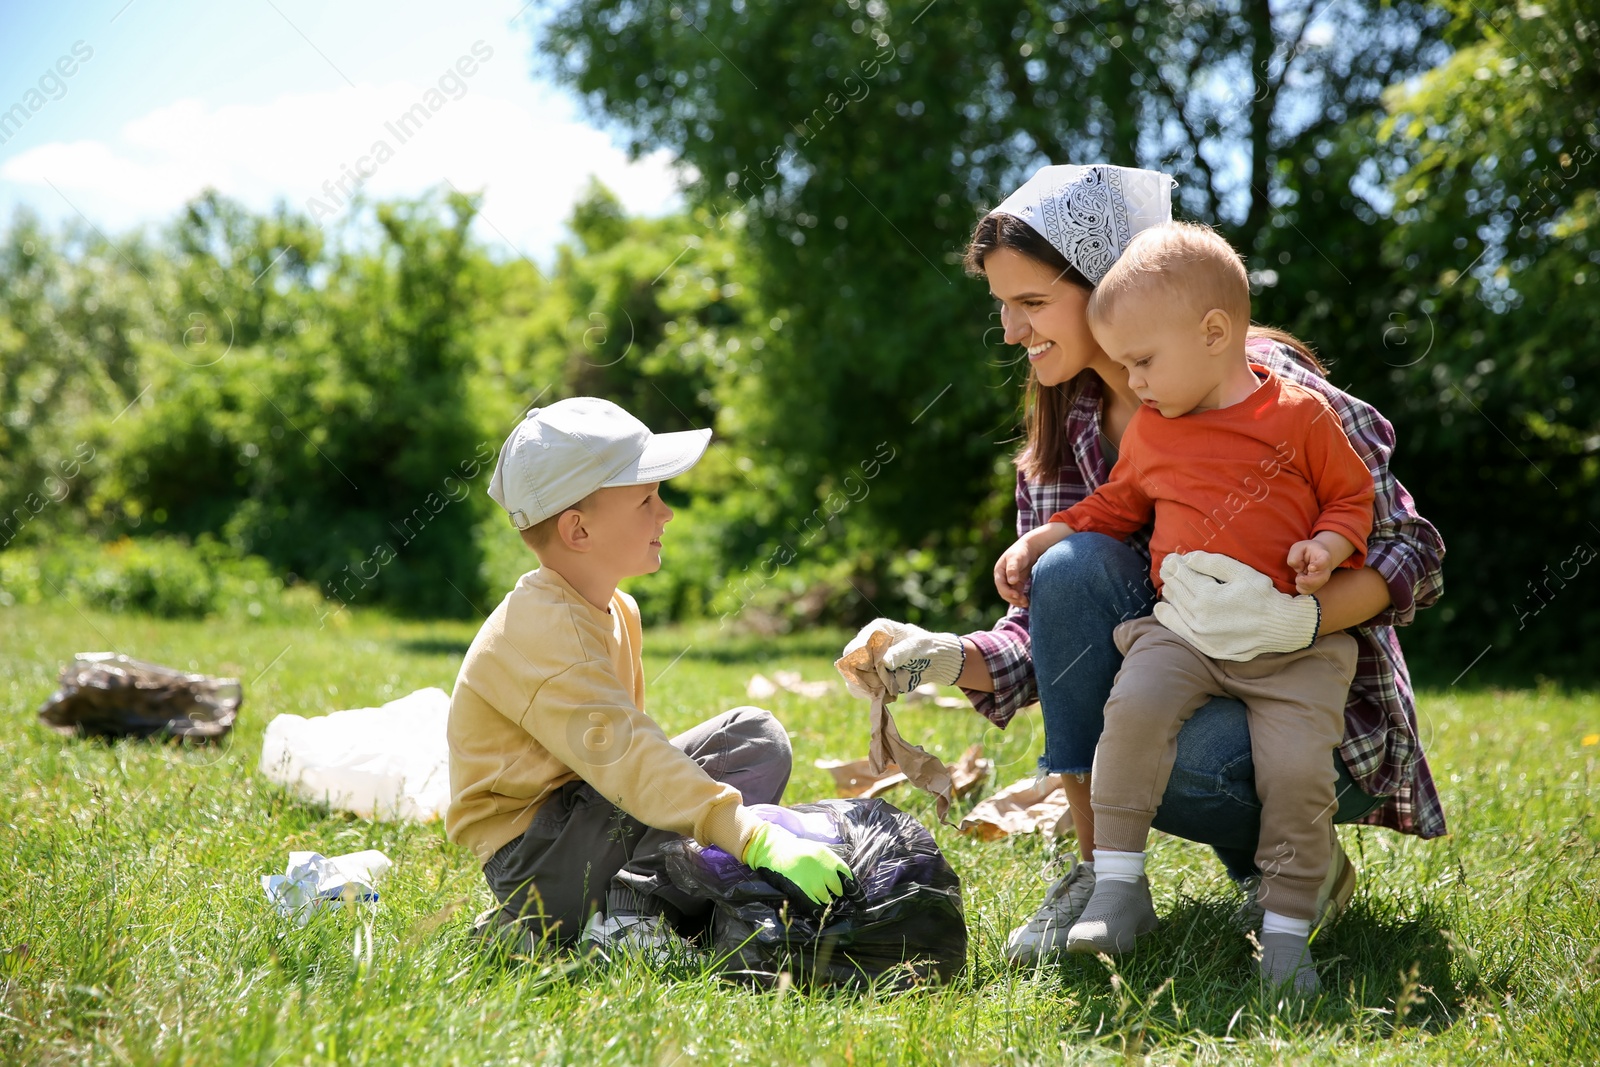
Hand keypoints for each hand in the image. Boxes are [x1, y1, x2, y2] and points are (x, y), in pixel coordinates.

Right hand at [741, 822, 852, 904]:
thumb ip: (830, 864)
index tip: (861, 903)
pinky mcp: (800, 889)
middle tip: (835, 899)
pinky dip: (818, 911)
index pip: (848, 877)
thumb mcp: (816, 850)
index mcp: (828, 857)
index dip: (856, 892)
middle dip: (837, 896)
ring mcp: (811, 880)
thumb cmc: (795, 850)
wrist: (772, 849)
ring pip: (826, 899)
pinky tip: (820, 914)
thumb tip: (842, 881)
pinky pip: (814, 906)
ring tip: (824, 904)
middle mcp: (823, 868)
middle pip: (838, 890)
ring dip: (826, 902)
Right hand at [839, 618, 964, 697]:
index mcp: (876, 630)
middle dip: (861, 677)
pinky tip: (883, 693)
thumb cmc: (925, 647)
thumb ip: (900, 653)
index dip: (861, 661)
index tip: (875, 671)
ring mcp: (866, 662)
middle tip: (879, 684)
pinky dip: (869, 693)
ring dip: (865, 687)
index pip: (857, 645)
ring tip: (884, 689)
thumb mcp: (916, 647)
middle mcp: (867, 645)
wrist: (933, 660)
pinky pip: (860, 689)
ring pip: (851, 678)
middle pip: (849, 663)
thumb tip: (884, 662)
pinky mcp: (870, 677)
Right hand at [994, 537, 1039, 607]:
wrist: (1031, 548)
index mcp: (999, 571)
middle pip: (1004, 592)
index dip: (1007, 592)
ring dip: (1017, 600)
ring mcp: (1010, 581)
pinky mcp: (1018, 583)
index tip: (1017, 595)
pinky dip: (1021, 598)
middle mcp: (1003, 577)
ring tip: (1026, 603)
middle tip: (1023, 601)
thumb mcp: (1016, 558)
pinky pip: (1018, 594)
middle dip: (1013, 598)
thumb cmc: (1022, 551)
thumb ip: (1012, 569)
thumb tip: (1011, 581)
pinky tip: (1028, 601)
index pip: (1000, 585)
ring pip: (1011, 595)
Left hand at [1152, 550, 1320, 661]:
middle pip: (1176, 591)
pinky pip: (1179, 630)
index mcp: (1207, 596)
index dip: (1175, 564)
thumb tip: (1188, 557)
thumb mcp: (1240, 572)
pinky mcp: (1206, 646)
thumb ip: (1212, 562)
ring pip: (1175, 608)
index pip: (1182, 575)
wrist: (1281, 627)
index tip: (1171, 557)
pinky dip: (1168, 617)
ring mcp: (1201, 634)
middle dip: (1171, 576)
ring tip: (1169, 583)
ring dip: (1170, 593)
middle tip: (1167, 566)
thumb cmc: (1263, 596)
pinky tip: (1162, 608)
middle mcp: (1199, 617)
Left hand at [1287, 538, 1332, 593]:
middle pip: (1321, 579)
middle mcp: (1326, 569)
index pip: (1324, 561)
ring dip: (1302, 584)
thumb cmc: (1307, 550)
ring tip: (1300, 575)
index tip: (1310, 568)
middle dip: (1307, 581)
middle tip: (1299, 576)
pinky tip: (1300, 580)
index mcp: (1323, 556)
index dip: (1318, 565)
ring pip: (1314, 587)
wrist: (1317, 555)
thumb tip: (1298, 568)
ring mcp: (1323, 579)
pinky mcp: (1317, 585)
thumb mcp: (1299, 547)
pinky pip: (1308, 591)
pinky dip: (1301, 588)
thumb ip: (1295, 556)